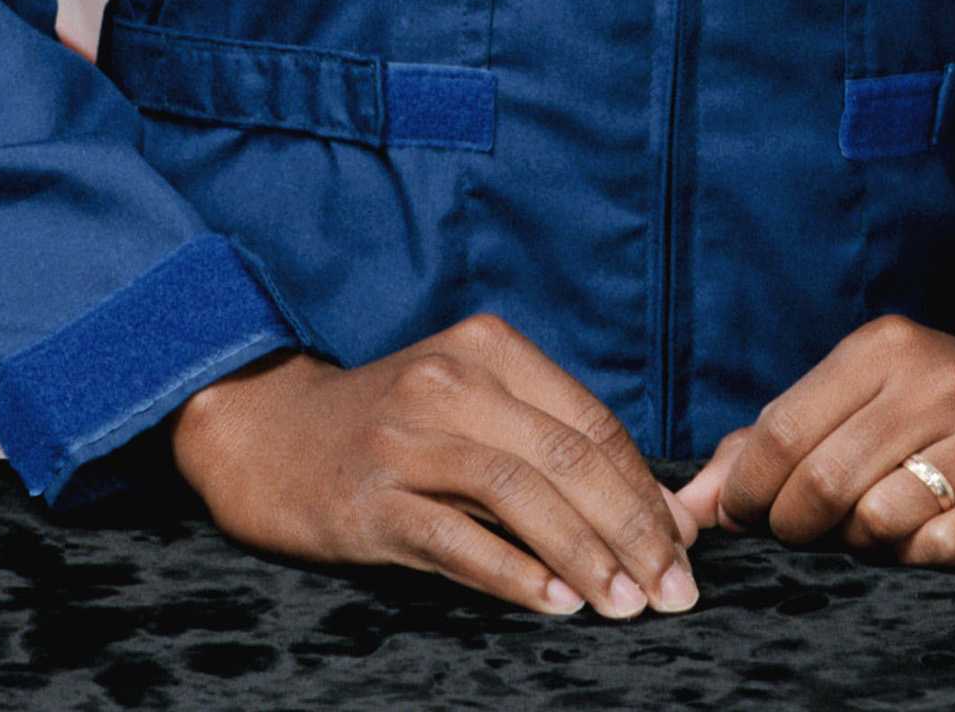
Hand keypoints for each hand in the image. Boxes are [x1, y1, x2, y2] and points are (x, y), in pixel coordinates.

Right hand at [167, 312, 701, 620]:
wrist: (268, 432)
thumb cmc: (391, 426)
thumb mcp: (467, 405)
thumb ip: (550, 444)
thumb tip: (657, 514)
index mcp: (487, 349)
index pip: (591, 423)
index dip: (646, 490)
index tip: (685, 549)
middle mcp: (451, 381)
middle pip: (568, 458)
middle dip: (634, 530)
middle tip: (674, 592)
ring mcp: (408, 437)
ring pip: (521, 495)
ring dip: (585, 556)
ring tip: (626, 606)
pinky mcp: (371, 498)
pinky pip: (456, 539)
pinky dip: (514, 574)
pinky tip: (556, 605)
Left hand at [670, 312, 954, 565]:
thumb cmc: (942, 401)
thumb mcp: (863, 390)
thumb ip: (774, 437)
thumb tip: (691, 506)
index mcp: (885, 347)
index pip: (782, 430)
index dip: (748, 489)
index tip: (744, 515)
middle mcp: (936, 383)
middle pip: (823, 482)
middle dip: (794, 526)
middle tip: (799, 533)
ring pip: (877, 522)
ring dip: (856, 544)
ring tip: (864, 531)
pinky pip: (939, 550)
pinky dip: (912, 558)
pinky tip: (917, 539)